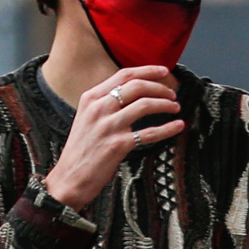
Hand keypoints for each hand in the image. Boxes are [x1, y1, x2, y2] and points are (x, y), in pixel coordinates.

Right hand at [44, 65, 185, 208]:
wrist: (70, 177)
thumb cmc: (82, 149)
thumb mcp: (87, 117)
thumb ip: (106, 103)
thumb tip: (132, 92)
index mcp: (91, 98)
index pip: (123, 75)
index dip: (147, 71)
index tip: (164, 71)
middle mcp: (99, 108)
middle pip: (137, 86)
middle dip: (160, 87)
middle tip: (172, 94)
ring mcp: (108, 126)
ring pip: (145, 105)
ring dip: (165, 104)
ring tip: (175, 108)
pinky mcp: (118, 145)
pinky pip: (149, 133)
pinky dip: (167, 129)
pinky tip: (178, 126)